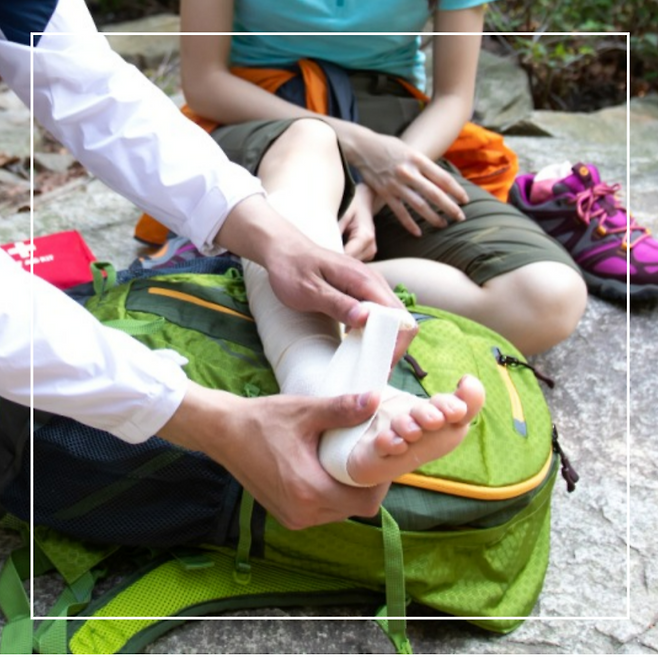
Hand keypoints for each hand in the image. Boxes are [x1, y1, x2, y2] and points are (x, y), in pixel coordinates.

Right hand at [159, 382, 388, 528]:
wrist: (223, 432)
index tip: (381, 457)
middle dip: (366, 484)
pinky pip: (321, 511)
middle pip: (355, 509)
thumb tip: (375, 400)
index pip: (365, 502)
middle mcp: (302, 513)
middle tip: (368, 455)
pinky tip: (328, 469)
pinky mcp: (285, 515)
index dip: (380, 482)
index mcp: (309, 491)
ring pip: (339, 512)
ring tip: (349, 460)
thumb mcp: (305, 412)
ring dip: (349, 490)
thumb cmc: (262, 421)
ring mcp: (292, 518)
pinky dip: (331, 494)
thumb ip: (342, 410)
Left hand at [218, 195, 416, 362]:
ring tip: (368, 362)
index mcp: (365, 281)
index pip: (399, 316)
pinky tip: (359, 346)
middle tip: (375, 370)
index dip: (396, 343)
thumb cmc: (292, 270)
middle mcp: (373, 282)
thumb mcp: (310, 291)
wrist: (284, 251)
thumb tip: (366, 319)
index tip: (381, 364)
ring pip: (391, 319)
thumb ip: (338, 304)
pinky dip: (374, 333)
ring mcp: (369, 286)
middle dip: (392, 347)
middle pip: (401, 319)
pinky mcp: (361, 292)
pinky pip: (378, 315)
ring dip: (384, 341)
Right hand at [345, 128, 468, 236]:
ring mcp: (396, 184)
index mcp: (417, 159)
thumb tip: (441, 182)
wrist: (362, 147)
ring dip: (433, 217)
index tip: (465, 200)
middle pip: (434, 193)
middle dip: (450, 207)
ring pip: (419, 205)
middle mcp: (408, 172)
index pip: (443, 178)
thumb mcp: (410, 151)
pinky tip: (418, 233)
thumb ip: (424, 165)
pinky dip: (409, 224)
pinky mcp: (385, 193)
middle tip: (461, 217)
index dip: (456, 191)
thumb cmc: (389, 147)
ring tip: (443, 225)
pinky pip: (400, 212)